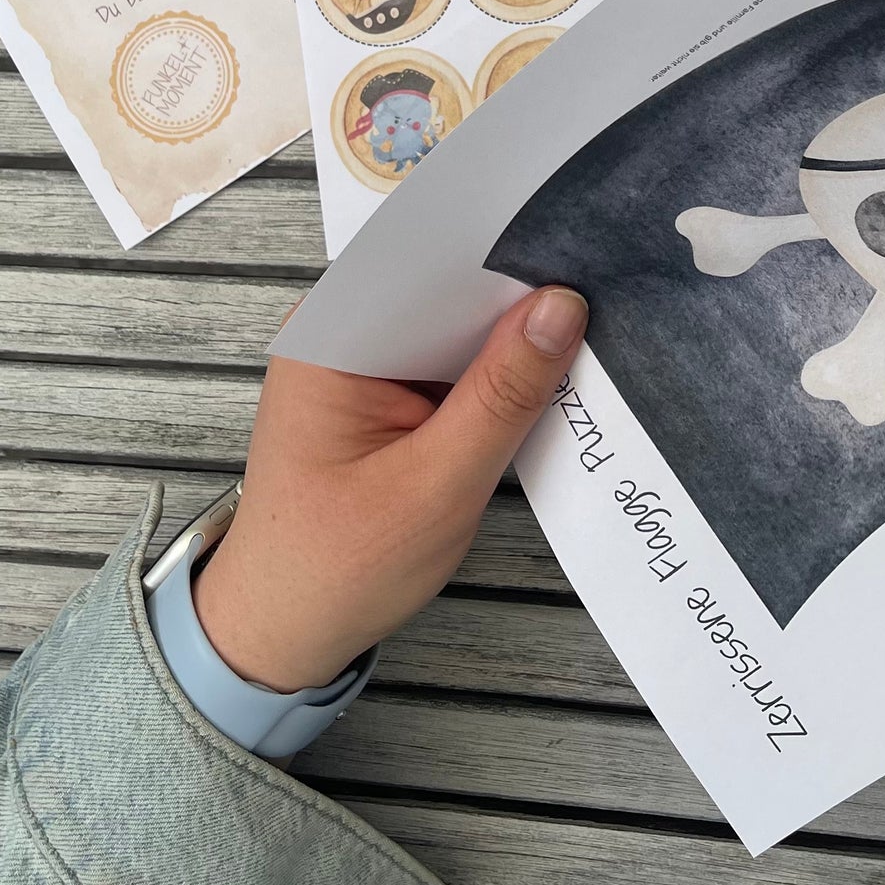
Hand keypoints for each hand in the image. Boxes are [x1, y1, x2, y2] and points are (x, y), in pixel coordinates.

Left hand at [191, 286, 587, 692]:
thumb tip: (562, 307)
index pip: (425, 261)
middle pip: (445, 289)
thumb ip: (502, 395)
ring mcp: (363, 366)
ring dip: (512, 337)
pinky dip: (495, 375)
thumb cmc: (336, 570)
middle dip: (517, 295)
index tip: (576, 247)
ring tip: (587, 333)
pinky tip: (546, 380)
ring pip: (455, 327)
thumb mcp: (437, 485)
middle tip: (603, 293)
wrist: (281, 636)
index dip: (501, 248)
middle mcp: (340, 337)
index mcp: (329, 340)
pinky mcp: (385, 396)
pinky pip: (452, 363)